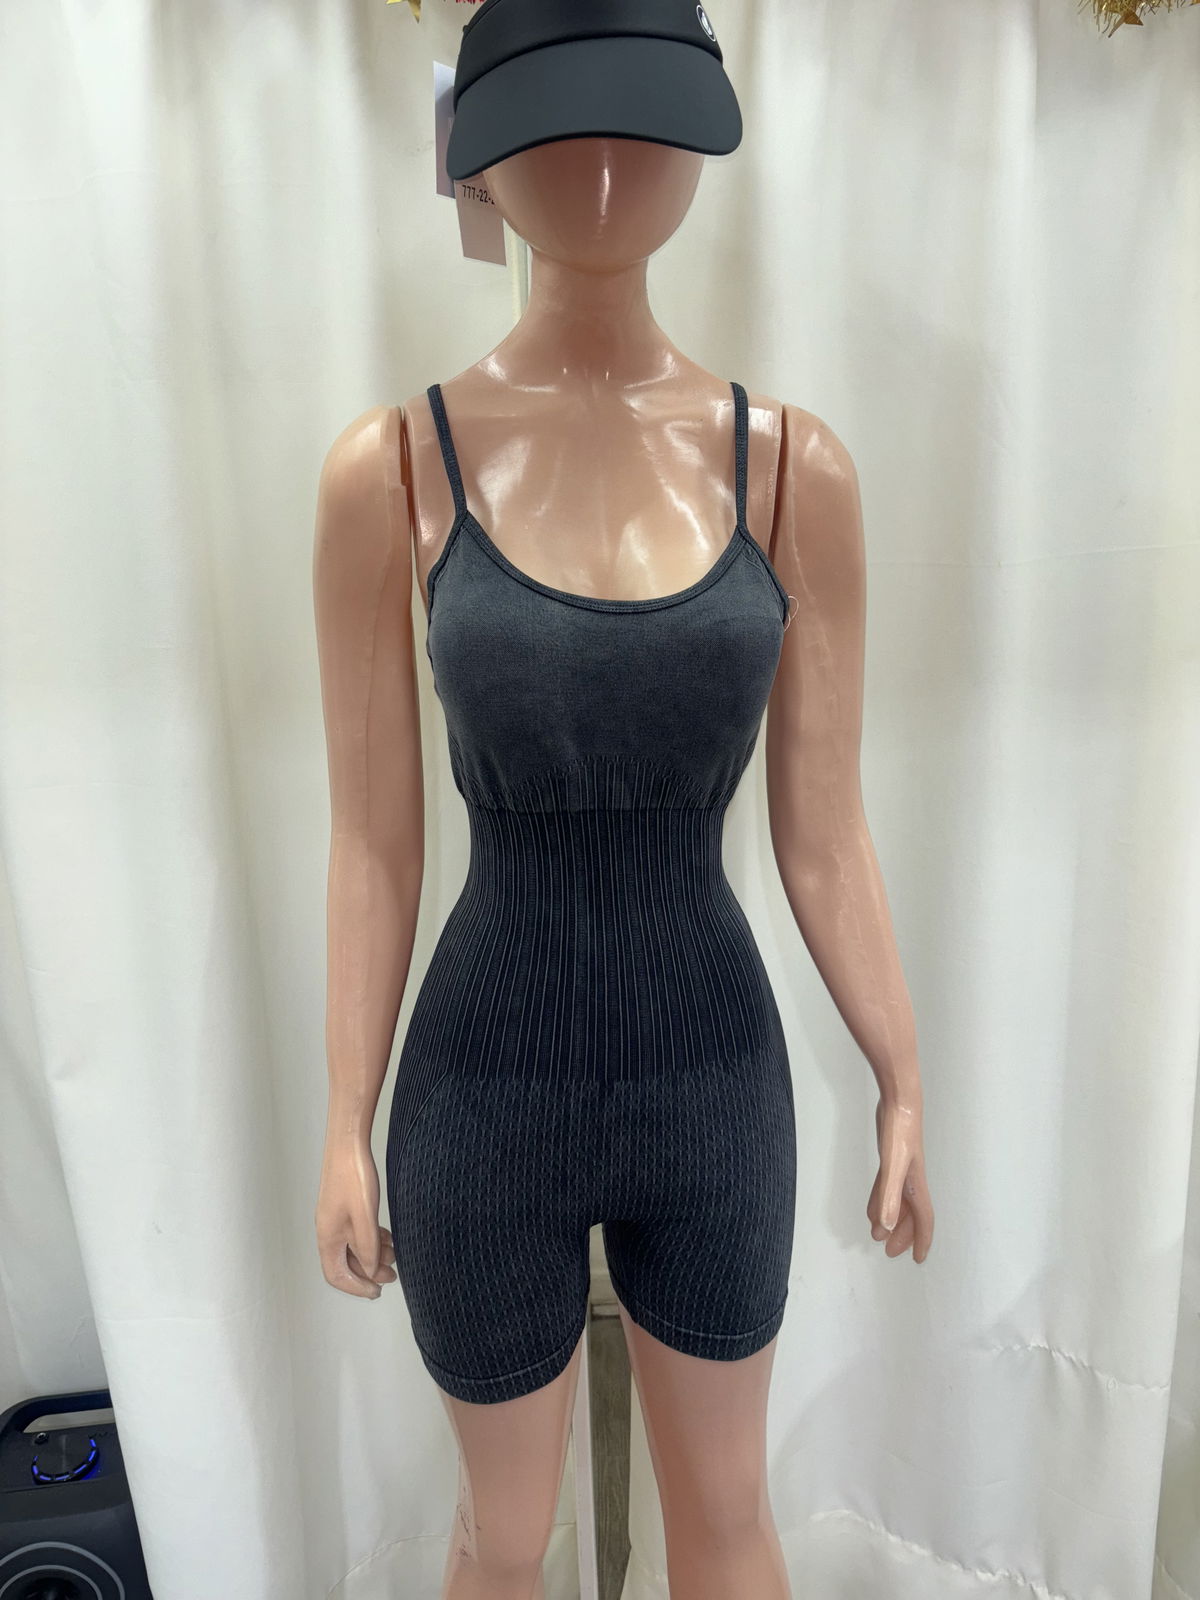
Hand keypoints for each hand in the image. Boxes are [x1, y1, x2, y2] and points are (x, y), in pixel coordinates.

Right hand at [316, 1135, 398, 1298]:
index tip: (377, 1292)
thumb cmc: (353, 1178)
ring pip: (354, 1246)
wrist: (348, 1144)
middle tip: (392, 1275)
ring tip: (394, 1254)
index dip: (356, 1287)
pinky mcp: (345, 1206)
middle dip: (369, 1273)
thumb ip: (367, 1248)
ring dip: (373, 1255)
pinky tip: (387, 1236)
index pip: (337, 1275)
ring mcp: (336, 1218)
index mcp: (328, 1237)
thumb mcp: (364, 1218)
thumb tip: (369, 1272)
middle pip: (346, 1263)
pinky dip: (372, 1239)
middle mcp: (329, 1230)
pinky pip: (357, 1231)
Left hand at [868, 1096, 932, 1261]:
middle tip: (889, 1252)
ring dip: (891, 1220)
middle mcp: (912, 1180)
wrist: (900, 1101)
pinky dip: (882, 1201)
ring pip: (899, 1203)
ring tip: (878, 1236)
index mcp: (916, 1185)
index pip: (923, 1220)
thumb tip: (888, 1227)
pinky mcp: (892, 1159)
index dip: (921, 1240)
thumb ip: (888, 1196)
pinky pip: (888, 1188)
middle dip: (903, 1236)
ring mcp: (902, 1169)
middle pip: (911, 1215)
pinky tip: (872, 1210)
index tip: (918, 1259)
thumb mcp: (892, 1165)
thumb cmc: (899, 1131)